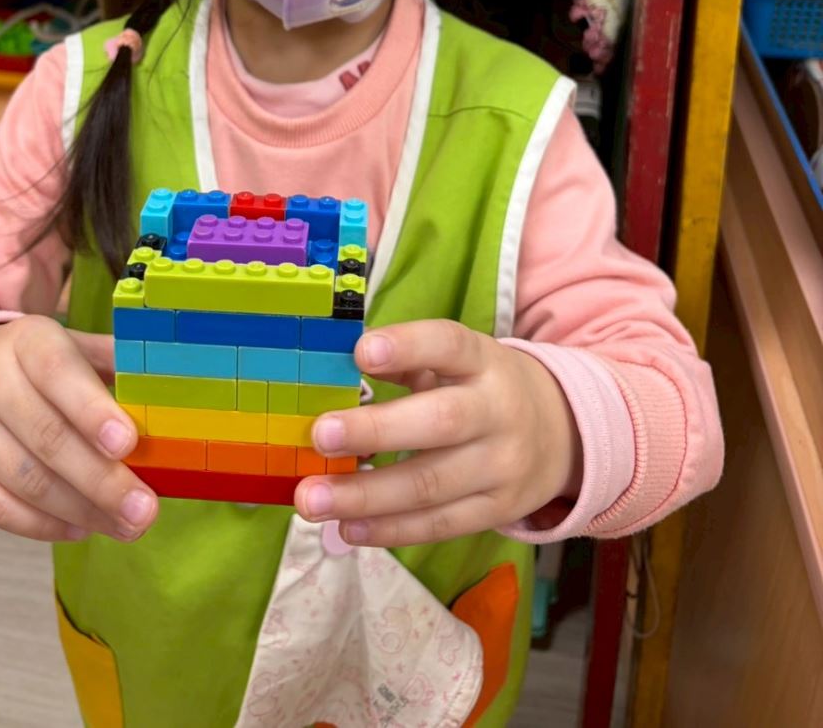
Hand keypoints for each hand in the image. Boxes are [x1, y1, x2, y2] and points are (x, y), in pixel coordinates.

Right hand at [0, 316, 155, 543]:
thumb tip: (167, 393)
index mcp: (26, 340)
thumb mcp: (73, 348)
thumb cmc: (36, 368)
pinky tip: (81, 528)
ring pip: (26, 480)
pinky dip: (44, 525)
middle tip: (145, 510)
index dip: (93, 410)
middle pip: (47, 438)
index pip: (58, 372)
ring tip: (125, 526)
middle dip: (102, 481)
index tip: (129, 443)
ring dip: (82, 511)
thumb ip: (116, 366)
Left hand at [294, 320, 582, 546]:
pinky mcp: (498, 510)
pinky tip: (348, 527)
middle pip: (440, 422)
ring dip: (366, 496)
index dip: (407, 346)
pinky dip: (390, 529)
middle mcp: (498, 411)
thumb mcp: (459, 361)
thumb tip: (337, 373)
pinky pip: (440, 525)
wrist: (563, 433)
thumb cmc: (482, 388)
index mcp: (484, 361)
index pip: (449, 344)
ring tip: (311, 498)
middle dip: (376, 430)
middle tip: (320, 435)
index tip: (360, 352)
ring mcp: (502, 466)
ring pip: (431, 485)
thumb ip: (407, 363)